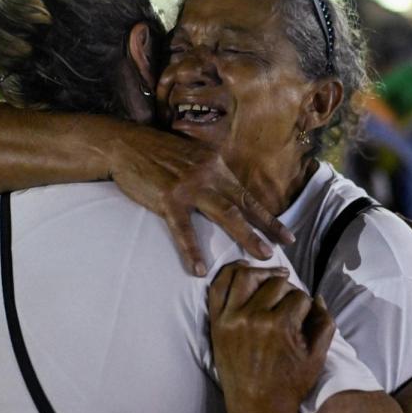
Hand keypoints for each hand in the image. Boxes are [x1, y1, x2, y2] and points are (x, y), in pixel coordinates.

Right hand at [109, 127, 293, 275]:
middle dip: (265, 228)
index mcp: (215, 165)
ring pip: (225, 214)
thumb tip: (225, 197)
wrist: (126, 144)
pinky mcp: (168, 198)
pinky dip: (192, 250)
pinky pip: (183, 229)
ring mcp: (189, 186)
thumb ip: (209, 175)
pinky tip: (198, 269)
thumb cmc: (156, 152)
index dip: (268, 216)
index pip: (246, 195)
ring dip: (245, 236)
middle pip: (243, 205)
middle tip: (282, 248)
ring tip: (260, 256)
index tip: (286, 235)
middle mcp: (208, 174)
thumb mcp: (191, 158)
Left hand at [207, 262, 335, 412]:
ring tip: (271, 278)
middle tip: (290, 299)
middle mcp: (253, 317)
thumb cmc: (289, 383)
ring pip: (246, 275)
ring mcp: (230, 318)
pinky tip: (243, 269)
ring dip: (262, 273)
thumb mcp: (317, 356)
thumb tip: (318, 297)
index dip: (306, 303)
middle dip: (288, 288)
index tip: (305, 314)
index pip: (299, 296)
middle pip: (275, 283)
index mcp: (280, 325)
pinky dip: (229, 272)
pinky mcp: (216, 323)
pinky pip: (218, 286)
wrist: (257, 407)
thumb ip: (324, 323)